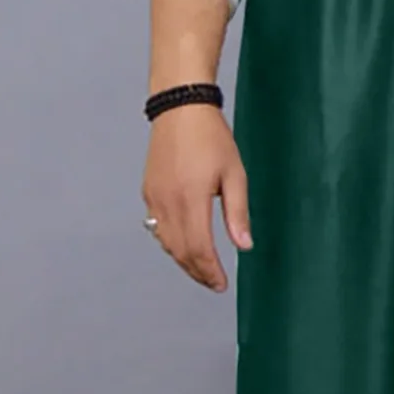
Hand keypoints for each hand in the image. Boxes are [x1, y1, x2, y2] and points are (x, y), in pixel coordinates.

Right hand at [141, 104, 252, 292]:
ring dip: (183, 261)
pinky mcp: (148, 192)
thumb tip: (244, 246)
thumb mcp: (234, 174)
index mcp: (191, 199)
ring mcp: (154, 199)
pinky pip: (157, 228)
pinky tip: (184, 246)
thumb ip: (237, 213)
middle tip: (214, 283)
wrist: (180, 109)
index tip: (222, 285)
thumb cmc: (212, 138)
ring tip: (202, 270)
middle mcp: (167, 203)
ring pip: (166, 243)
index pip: (199, 248)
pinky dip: (171, 244)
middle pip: (180, 251)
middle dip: (198, 272)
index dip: (210, 271)